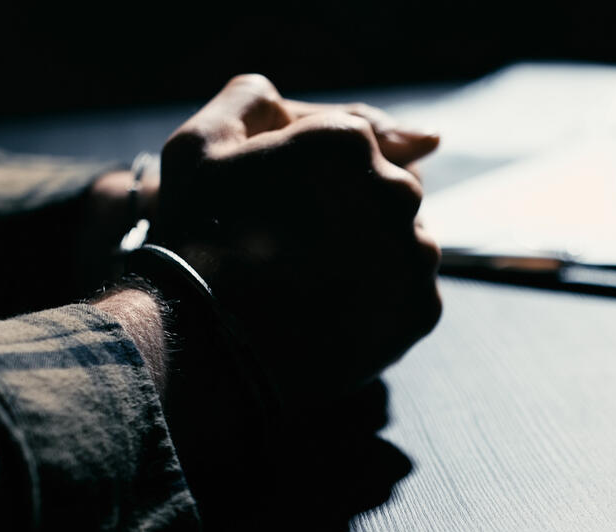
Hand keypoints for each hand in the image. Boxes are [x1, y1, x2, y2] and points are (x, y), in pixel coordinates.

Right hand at [155, 74, 442, 410]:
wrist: (206, 348)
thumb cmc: (195, 241)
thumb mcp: (200, 144)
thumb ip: (250, 100)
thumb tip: (285, 98)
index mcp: (348, 141)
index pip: (354, 139)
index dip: (314, 170)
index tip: (281, 203)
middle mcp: (397, 191)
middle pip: (384, 189)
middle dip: (349, 208)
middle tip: (294, 244)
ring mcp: (415, 254)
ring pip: (400, 241)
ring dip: (369, 253)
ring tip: (310, 280)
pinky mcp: (421, 310)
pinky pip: (406, 294)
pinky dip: (379, 300)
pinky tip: (331, 310)